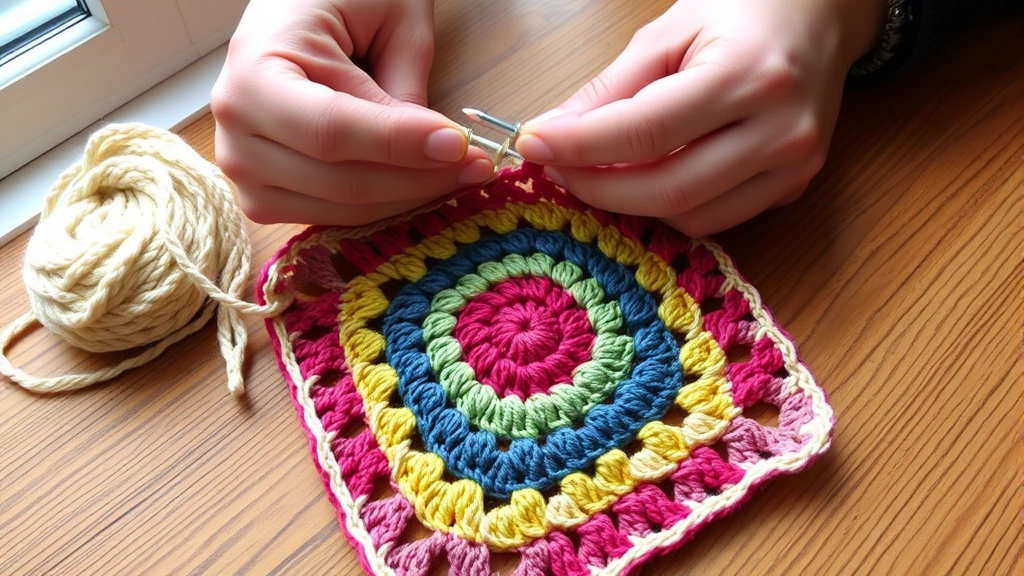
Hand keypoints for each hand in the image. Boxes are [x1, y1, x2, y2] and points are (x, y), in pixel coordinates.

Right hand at [210, 0, 493, 225]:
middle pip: (338, 180)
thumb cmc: (340, 0)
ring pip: (339, 208)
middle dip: (418, 178)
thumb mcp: (386, 20)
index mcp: (253, 73)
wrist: (299, 6)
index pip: (331, 130)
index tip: (458, 145)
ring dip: (408, 198)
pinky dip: (384, 207)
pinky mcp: (264, 196)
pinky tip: (422, 185)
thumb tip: (437, 153)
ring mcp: (244, 172)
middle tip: (479, 165)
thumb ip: (403, 87)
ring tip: (462, 175)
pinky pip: (332, 217)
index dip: (398, 144)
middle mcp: (234, 131)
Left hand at [516, 0, 885, 236]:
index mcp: (747, 74)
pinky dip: (670, 205)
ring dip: (631, 203)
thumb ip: (610, 89)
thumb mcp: (667, 31)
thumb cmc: (742, 11)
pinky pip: (716, 217)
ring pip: (691, 215)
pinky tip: (645, 178)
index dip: (579, 145)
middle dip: (598, 187)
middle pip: (668, 188)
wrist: (818, 16)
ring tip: (597, 172)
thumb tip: (552, 134)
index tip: (533, 144)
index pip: (644, 131)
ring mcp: (794, 166)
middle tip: (558, 169)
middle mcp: (780, 129)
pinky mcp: (793, 188)